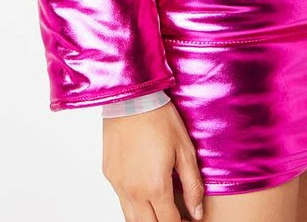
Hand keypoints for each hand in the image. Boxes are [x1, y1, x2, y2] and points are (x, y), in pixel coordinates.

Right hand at [102, 100, 204, 220]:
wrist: (132, 98)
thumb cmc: (160, 118)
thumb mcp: (184, 149)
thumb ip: (192, 184)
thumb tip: (197, 212)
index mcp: (155, 187)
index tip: (188, 220)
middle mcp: (134, 192)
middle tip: (177, 216)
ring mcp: (118, 185)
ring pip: (131, 219)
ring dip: (148, 220)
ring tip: (161, 209)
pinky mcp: (109, 175)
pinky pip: (121, 200)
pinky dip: (134, 205)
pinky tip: (145, 192)